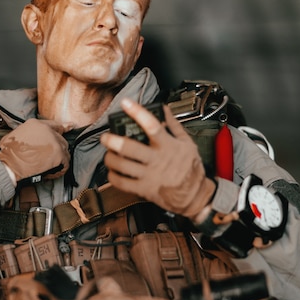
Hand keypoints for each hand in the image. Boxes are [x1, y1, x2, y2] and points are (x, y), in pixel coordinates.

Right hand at [0, 119, 69, 181]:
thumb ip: (30, 134)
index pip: (54, 125)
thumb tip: (34, 140)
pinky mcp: (58, 155)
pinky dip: (59, 170)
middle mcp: (47, 131)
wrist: (9, 165)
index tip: (71, 126)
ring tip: (48, 167)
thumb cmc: (8, 154)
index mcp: (36, 124)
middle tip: (50, 159)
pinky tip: (51, 172)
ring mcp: (54, 142)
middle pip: (61, 139)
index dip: (63, 127)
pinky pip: (65, 163)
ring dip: (59, 160)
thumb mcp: (17, 135)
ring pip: (64, 151)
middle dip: (57, 150)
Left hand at [100, 98, 215, 218]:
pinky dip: (113, 176)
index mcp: (168, 146)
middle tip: (105, 137)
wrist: (194, 195)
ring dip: (110, 158)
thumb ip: (174, 125)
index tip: (126, 103)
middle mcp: (156, 160)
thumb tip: (163, 108)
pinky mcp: (144, 189)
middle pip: (129, 147)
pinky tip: (113, 171)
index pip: (152, 126)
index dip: (137, 113)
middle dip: (112, 140)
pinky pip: (122, 183)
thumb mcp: (187, 143)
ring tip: (108, 154)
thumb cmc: (190, 168)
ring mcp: (149, 175)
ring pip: (122, 165)